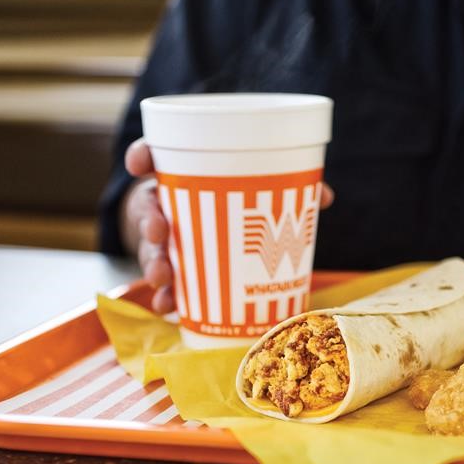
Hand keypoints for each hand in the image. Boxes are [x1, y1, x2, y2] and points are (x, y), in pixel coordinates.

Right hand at [119, 137, 334, 314]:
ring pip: (151, 248)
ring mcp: (167, 238)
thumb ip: (290, 190)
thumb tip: (323, 196)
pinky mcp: (174, 268)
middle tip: (160, 230)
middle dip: (149, 219)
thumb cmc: (244, 206)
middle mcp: (168, 205)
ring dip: (153, 262)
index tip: (140, 163)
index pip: (153, 157)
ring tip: (164, 277)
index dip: (142, 156)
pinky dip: (166, 296)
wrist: (231, 239)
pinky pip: (165, 283)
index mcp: (184, 177)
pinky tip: (169, 306)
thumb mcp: (264, 194)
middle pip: (148, 207)